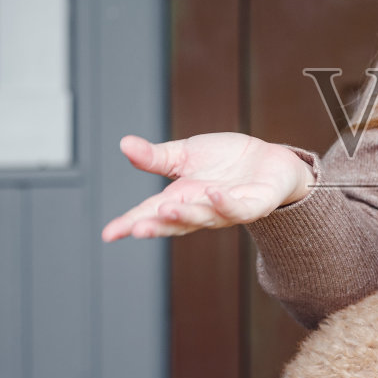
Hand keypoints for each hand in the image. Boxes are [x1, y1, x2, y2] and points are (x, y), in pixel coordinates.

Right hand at [100, 132, 314, 240]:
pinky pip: (238, 209)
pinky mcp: (254, 206)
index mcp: (180, 199)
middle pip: (175, 222)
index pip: (150, 214)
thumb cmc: (225, 161)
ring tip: (166, 207)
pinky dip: (225, 204)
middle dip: (156, 225)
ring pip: (204, 218)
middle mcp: (201, 210)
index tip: (108, 233)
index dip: (129, 224)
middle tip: (136, 227)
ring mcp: (227, 211)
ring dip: (186, 214)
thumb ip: (156, 157)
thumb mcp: (184, 154)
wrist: (269, 161)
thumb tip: (124, 144)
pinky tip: (213, 194)